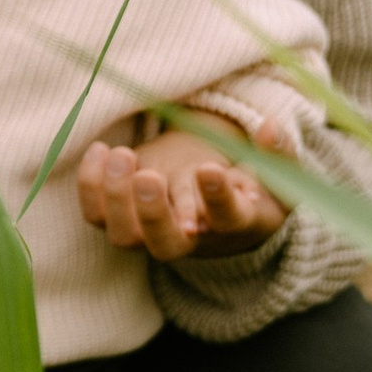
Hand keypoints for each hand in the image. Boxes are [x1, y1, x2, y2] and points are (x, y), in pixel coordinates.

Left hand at [77, 117, 288, 258]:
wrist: (219, 215)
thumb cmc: (252, 192)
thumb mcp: (280, 175)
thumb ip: (279, 153)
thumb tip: (268, 127)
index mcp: (234, 224)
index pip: (225, 219)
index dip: (215, 198)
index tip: (207, 169)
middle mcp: (191, 239)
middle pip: (165, 244)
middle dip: (152, 213)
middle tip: (148, 177)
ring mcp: (153, 233)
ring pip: (125, 236)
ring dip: (116, 198)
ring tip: (122, 155)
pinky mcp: (124, 220)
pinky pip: (97, 216)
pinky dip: (91, 187)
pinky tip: (101, 150)